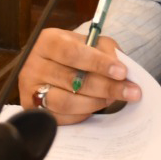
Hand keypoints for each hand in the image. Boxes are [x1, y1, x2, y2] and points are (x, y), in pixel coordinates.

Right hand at [16, 29, 140, 123]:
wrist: (48, 66)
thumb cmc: (73, 53)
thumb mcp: (89, 42)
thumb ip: (106, 50)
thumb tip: (122, 68)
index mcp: (47, 41)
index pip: (72, 53)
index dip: (99, 63)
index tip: (122, 72)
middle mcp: (33, 64)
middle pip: (72, 80)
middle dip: (106, 87)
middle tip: (131, 92)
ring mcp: (30, 89)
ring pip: (66, 102)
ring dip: (95, 102)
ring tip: (112, 99)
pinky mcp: (31, 109)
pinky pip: (61, 118)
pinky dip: (82, 114)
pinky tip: (94, 107)